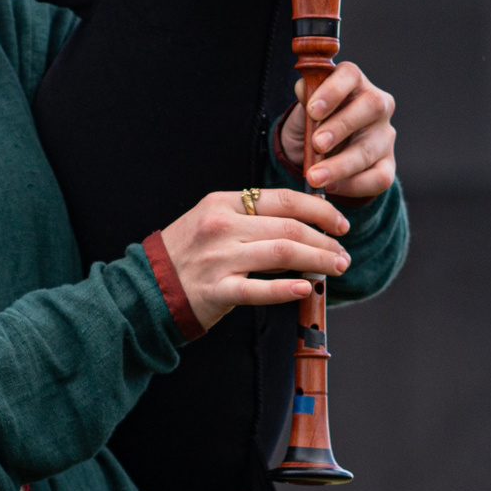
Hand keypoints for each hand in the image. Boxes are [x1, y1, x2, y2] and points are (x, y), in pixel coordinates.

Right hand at [157, 189, 352, 329]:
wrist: (147, 287)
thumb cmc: (187, 253)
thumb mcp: (213, 221)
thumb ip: (251, 218)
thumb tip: (303, 225)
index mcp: (223, 202)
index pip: (283, 199)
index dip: (319, 210)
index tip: (340, 224)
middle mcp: (221, 226)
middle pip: (289, 228)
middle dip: (325, 240)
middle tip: (343, 254)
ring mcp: (218, 258)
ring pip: (282, 254)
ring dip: (318, 261)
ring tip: (336, 269)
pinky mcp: (216, 290)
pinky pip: (258, 289)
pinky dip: (285, 289)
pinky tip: (306, 288)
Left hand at [278, 62, 396, 199]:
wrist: (317, 153)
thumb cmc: (312, 123)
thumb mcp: (303, 110)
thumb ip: (304, 100)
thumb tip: (302, 89)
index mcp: (353, 82)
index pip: (349, 75)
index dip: (333, 91)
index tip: (312, 110)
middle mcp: (377, 104)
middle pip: (371, 107)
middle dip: (341, 127)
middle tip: (317, 144)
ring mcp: (385, 135)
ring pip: (370, 148)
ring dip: (341, 165)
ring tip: (315, 177)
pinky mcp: (388, 164)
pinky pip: (379, 178)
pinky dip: (353, 186)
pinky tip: (332, 188)